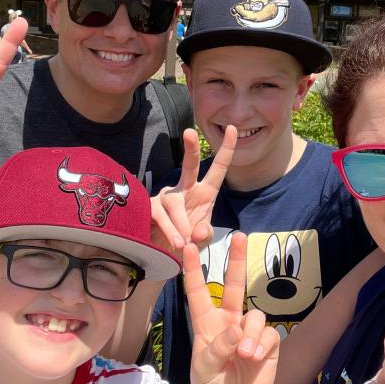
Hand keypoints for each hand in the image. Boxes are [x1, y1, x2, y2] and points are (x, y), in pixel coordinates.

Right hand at [150, 125, 235, 254]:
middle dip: (191, 149)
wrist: (165, 255)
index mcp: (205, 192)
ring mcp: (167, 196)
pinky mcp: (151, 207)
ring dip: (182, 224)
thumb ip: (204, 235)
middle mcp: (186, 189)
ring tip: (184, 243)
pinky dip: (170, 230)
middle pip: (190, 165)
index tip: (233, 128)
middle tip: (190, 132)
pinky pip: (161, 215)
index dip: (226, 149)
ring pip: (174, 203)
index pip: (218, 168)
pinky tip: (176, 242)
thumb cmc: (188, 242)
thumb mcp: (202, 240)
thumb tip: (196, 232)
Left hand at [185, 232, 279, 383]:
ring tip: (245, 356)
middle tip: (240, 236)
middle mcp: (229, 322)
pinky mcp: (267, 343)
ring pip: (254, 316)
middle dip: (236, 260)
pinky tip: (255, 359)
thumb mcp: (204, 370)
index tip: (188, 247)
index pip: (198, 292)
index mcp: (206, 325)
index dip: (193, 270)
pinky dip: (261, 345)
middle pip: (234, 285)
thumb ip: (218, 347)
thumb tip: (236, 330)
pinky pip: (268, 333)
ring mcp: (249, 331)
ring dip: (250, 336)